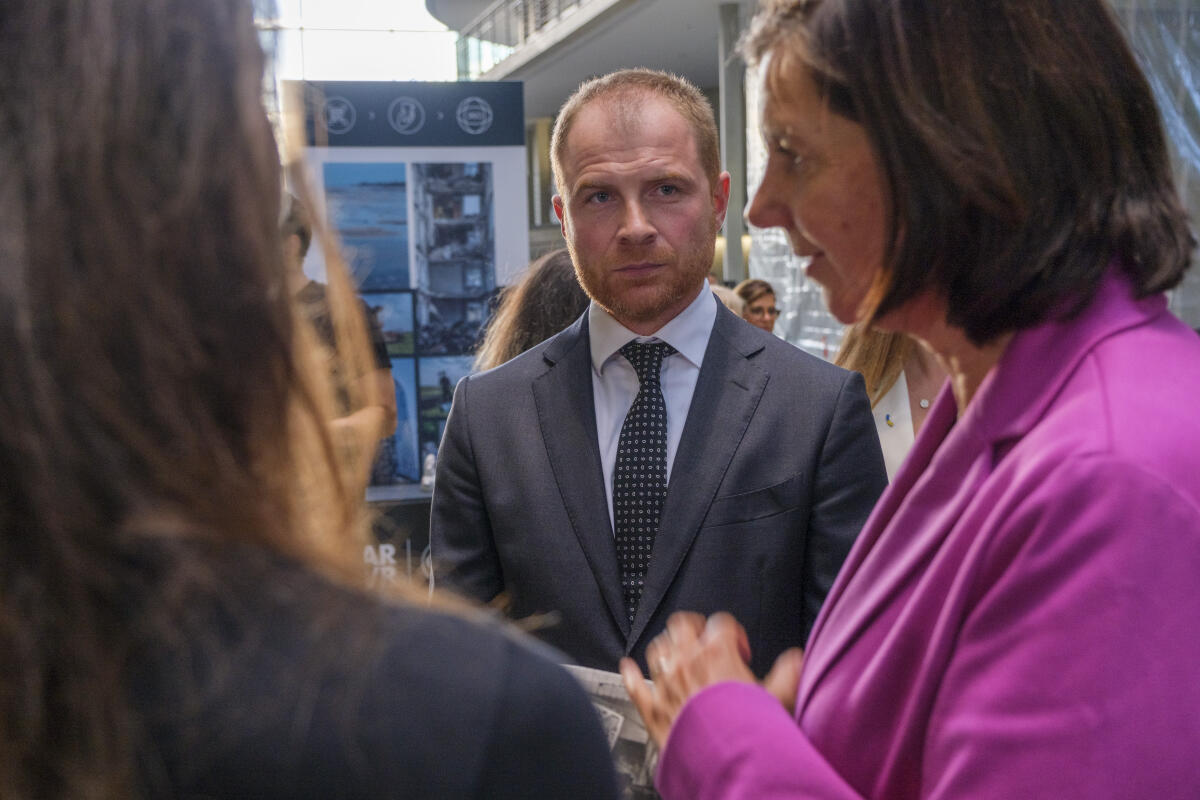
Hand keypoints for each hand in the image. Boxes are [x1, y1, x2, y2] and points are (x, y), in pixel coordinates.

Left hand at [620, 611, 804, 748]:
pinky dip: (631, 674)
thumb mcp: (779, 699)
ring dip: (666, 649)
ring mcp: (665, 684)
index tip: (739, 649)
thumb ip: (789, 673)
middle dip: (693, 629)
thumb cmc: (747, 733)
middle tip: (704, 640)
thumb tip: (796, 660)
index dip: (732, 632)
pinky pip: (633, 683)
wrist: (722, 762)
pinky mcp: (650, 708)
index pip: (720, 622)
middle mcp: (686, 663)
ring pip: (656, 648)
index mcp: (717, 654)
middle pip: (681, 625)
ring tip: (677, 657)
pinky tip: (629, 668)